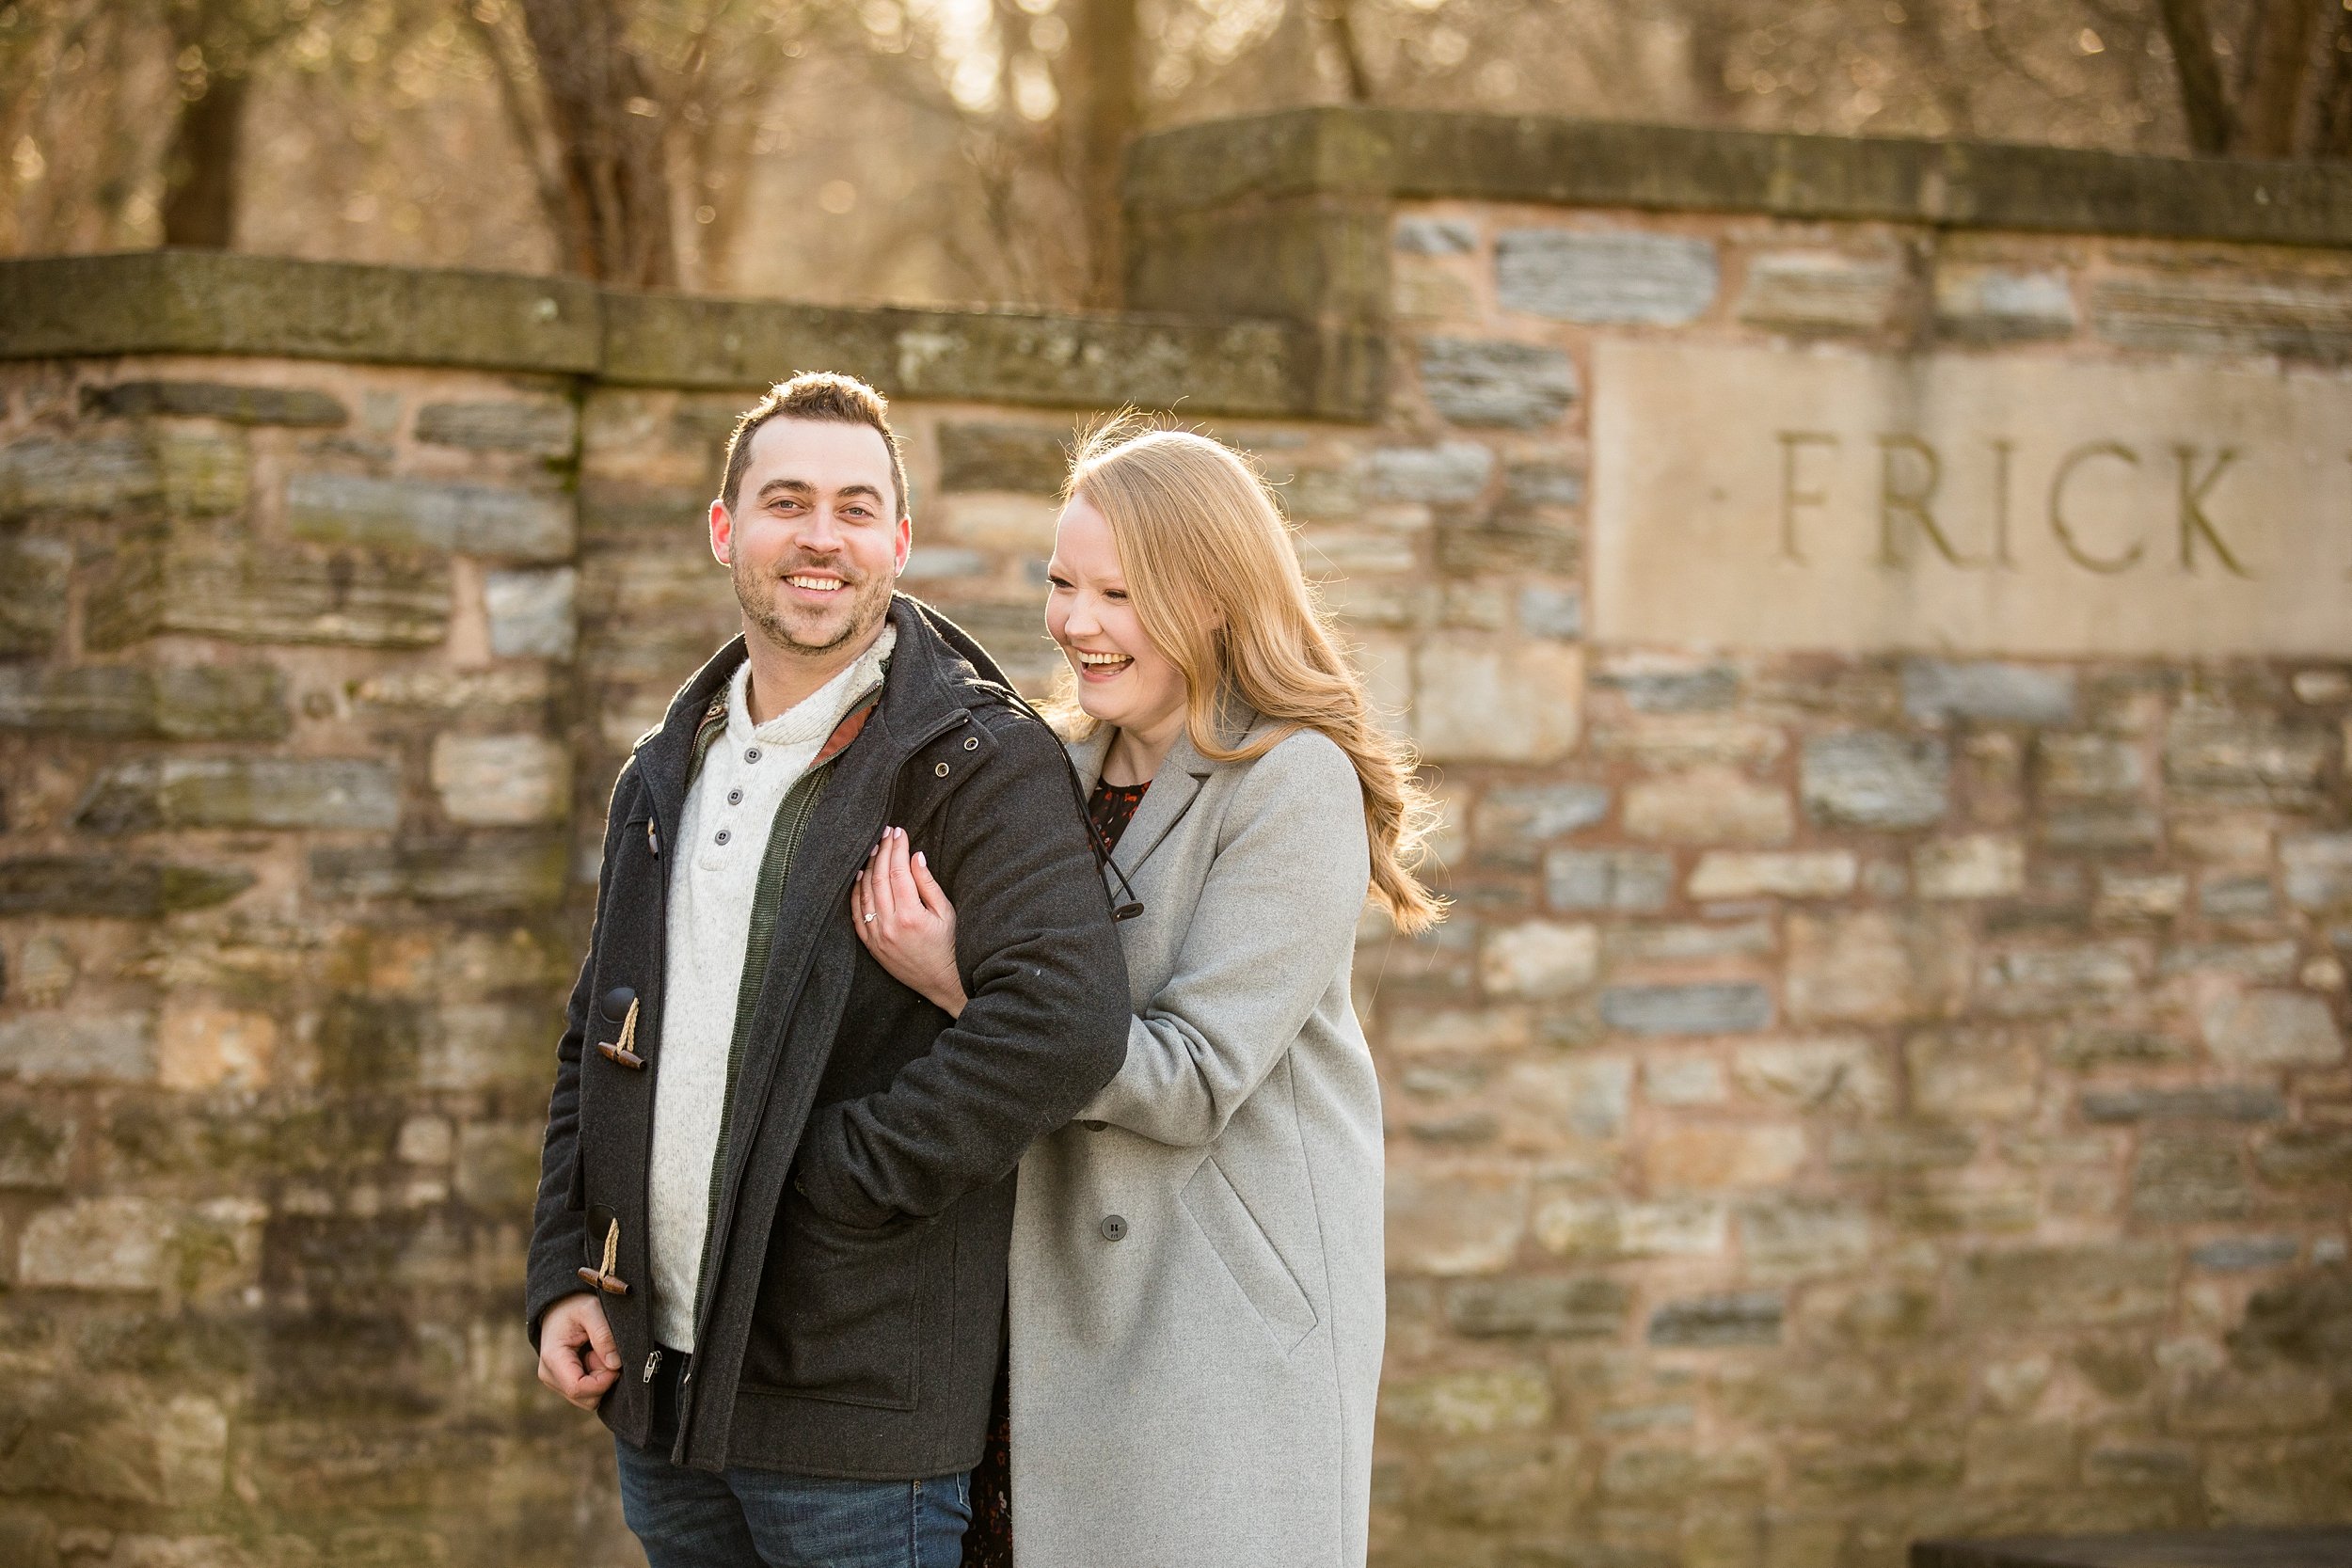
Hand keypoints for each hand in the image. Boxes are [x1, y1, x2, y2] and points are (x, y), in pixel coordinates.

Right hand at [537, 1292, 620, 1410]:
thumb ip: (603, 1335)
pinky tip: (594, 1358)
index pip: (578, 1389)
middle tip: (605, 1353)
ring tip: (598, 1353)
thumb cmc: (574, 1305)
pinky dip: (597, 1378)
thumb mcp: (591, 1310)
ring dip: (601, 1378)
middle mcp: (549, 1375)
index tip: (616, 1365)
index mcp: (553, 1359)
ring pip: (588, 1398)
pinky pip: (587, 1392)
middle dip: (603, 1380)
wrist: (559, 1305)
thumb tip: (615, 1365)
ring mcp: (555, 1382)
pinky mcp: (563, 1383)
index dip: (603, 1382)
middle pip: (586, 1398)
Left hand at [853, 826, 967, 1016]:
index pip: (898, 871)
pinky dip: (856, 892)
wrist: (941, 982)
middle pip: (878, 877)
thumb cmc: (949, 946)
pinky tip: (861, 876)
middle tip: (886, 833)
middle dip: (882, 851)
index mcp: (910, 916)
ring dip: (867, 867)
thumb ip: (928, 884)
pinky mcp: (870, 944)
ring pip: (864, 892)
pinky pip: (856, 913)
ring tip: (874, 848)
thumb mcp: (946, 913)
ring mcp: (876, 936)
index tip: (899, 832)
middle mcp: (889, 925)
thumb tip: (915, 857)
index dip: (897, 848)